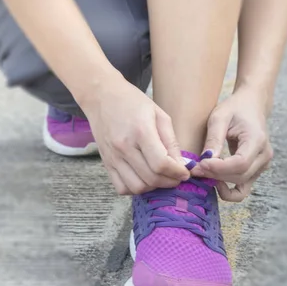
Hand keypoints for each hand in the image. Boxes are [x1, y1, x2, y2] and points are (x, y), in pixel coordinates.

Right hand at [81, 76, 189, 194]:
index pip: (161, 163)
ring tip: (160, 178)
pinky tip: (143, 179)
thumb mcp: (158, 114)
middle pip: (151, 178)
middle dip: (169, 182)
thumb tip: (181, 165)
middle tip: (177, 177)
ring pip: (136, 187)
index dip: (177, 172)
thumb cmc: (132, 102)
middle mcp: (124, 147)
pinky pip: (121, 187)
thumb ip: (170, 141)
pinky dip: (135, 188)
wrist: (101, 97)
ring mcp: (113, 157)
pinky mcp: (106, 163)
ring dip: (153, 187)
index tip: (185, 172)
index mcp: (140, 131)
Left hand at [191, 89, 273, 201]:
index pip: (240, 163)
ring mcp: (262, 165)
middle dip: (214, 175)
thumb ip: (214, 139)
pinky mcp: (255, 171)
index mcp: (257, 140)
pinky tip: (215, 182)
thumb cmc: (235, 108)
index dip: (218, 168)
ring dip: (219, 182)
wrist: (251, 106)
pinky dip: (228, 191)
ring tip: (201, 172)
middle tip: (194, 168)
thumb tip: (205, 161)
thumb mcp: (220, 117)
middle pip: (239, 176)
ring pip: (241, 184)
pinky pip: (243, 189)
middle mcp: (264, 156)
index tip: (200, 163)